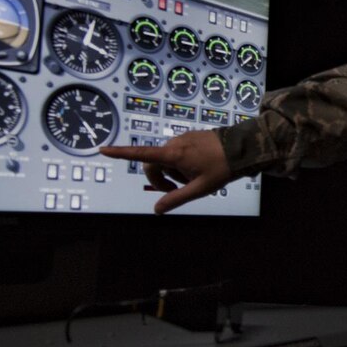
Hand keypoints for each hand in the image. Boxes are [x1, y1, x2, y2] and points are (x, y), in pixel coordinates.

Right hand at [98, 130, 232, 213]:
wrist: (243, 148)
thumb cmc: (221, 169)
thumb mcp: (199, 189)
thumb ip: (176, 199)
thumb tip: (156, 210)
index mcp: (173, 154)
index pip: (141, 155)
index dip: (121, 153)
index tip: (103, 149)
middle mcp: (174, 143)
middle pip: (154, 164)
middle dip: (161, 179)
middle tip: (179, 189)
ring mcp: (182, 138)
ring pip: (167, 159)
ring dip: (173, 172)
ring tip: (195, 177)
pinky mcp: (190, 136)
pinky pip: (177, 152)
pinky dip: (181, 163)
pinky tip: (198, 168)